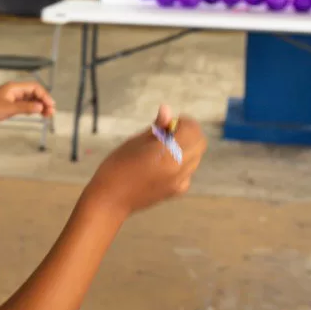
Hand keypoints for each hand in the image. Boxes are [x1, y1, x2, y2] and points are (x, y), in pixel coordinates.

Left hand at [0, 81, 55, 125]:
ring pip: (29, 99)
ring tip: (46, 115)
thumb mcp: (8, 109)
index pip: (35, 88)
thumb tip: (40, 107)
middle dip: (43, 101)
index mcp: (14, 88)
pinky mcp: (7, 105)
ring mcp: (10, 98)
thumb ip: (25, 107)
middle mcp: (14, 91)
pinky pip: (23, 105)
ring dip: (38, 106)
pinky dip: (30, 109)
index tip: (50, 106)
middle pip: (33, 93)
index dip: (45, 96)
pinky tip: (35, 114)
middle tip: (50, 112)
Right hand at [83, 105, 206, 217]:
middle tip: (169, 133)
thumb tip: (167, 110)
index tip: (170, 122)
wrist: (110, 199)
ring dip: (186, 148)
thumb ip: (157, 127)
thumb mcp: (135, 142)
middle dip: (189, 133)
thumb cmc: (117, 166)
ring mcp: (180, 182)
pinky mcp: (176, 191)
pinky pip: (188, 172)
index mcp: (167, 153)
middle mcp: (179, 168)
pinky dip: (182, 164)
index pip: (192, 130)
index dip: (184, 122)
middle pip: (200, 143)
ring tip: (163, 149)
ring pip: (196, 157)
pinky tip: (163, 165)